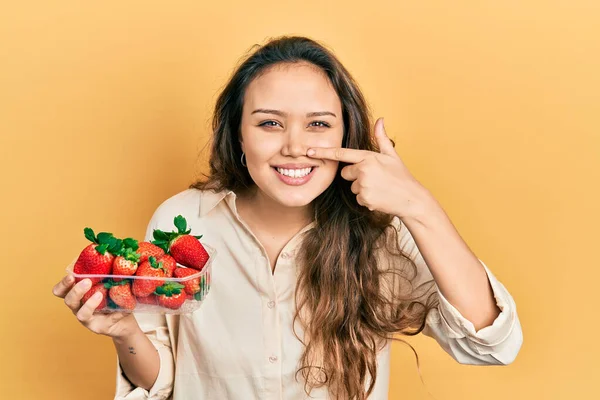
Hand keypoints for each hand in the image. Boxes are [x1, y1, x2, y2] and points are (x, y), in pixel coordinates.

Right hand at [52, 273, 138, 339]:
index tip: (71, 275)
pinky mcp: (99, 327)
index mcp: (77, 294)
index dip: (63, 284)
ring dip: (88, 303)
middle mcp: (78, 306)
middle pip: (67, 300)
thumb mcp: (109, 282)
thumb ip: (105, 270)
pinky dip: (113, 314)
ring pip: (80, 313)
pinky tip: (121, 308)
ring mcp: (87, 318)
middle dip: (75, 290)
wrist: (125, 319)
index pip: (61, 290)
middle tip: (86, 281)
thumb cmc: (114, 297)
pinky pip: (103, 321)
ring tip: (99, 294)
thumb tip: (110, 250)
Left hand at [307, 118, 431, 218]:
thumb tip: (380, 120)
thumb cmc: (401, 176)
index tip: (309, 152)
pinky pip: (358, 198)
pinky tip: (379, 197)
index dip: (324, 152)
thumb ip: (382, 138)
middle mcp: (364, 170)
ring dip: (362, 188)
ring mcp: (363, 185)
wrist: (411, 199)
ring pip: (352, 187)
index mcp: (368, 157)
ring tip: (379, 188)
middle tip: (374, 178)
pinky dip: (366, 199)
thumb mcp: (392, 155)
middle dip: (355, 176)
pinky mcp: (364, 199)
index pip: (342, 154)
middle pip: (346, 174)